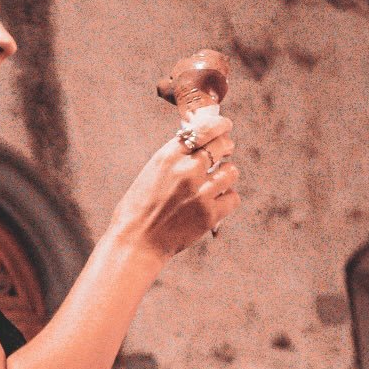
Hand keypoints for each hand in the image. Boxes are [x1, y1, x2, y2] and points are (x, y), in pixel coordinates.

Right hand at [112, 109, 239, 259]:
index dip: (219, 126)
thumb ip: (174, 159)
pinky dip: (227, 199)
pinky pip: (233, 197)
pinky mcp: (210, 214)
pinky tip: (216, 202)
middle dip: (227, 146)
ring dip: (226, 174)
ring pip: (231, 171)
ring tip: (218, 181)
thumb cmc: (138, 209)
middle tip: (226, 151)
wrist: (136, 242)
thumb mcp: (150, 174)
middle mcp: (186, 170)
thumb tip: (198, 148)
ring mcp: (200, 193)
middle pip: (222, 145)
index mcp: (167, 157)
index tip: (225, 126)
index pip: (202, 129)